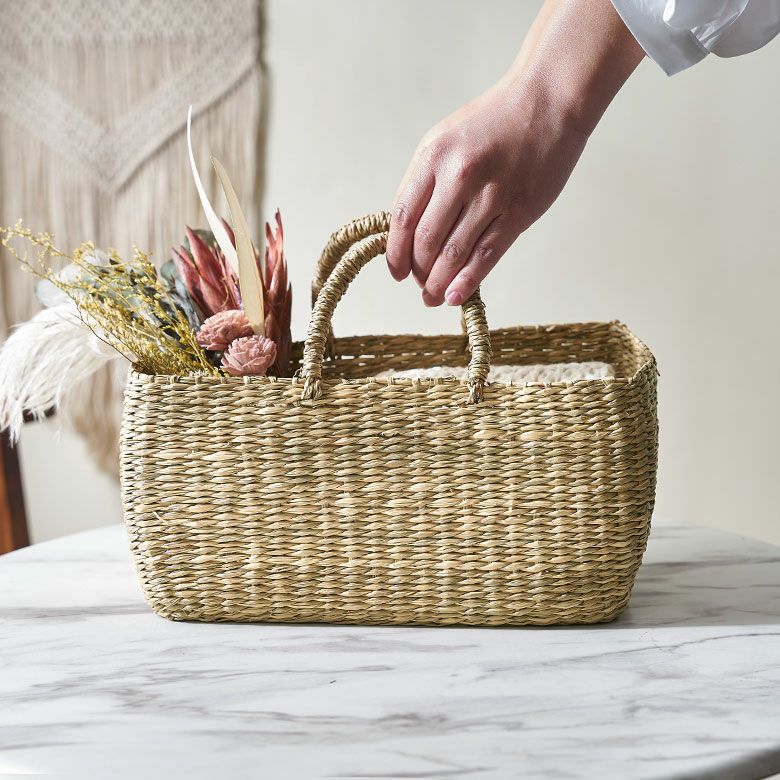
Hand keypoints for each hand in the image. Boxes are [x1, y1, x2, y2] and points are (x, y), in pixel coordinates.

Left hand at [386, 0, 644, 306]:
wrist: (547, 102)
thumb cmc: (494, 124)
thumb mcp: (446, 140)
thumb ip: (428, 183)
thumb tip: (412, 235)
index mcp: (433, 156)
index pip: (403, 217)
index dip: (396, 252)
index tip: (396, 271)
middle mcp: (459, 175)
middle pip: (426, 240)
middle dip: (418, 271)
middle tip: (420, 285)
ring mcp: (491, 194)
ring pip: (454, 253)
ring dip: (439, 283)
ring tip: (433, 297)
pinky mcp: (518, 211)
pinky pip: (486, 255)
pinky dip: (467, 281)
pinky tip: (455, 296)